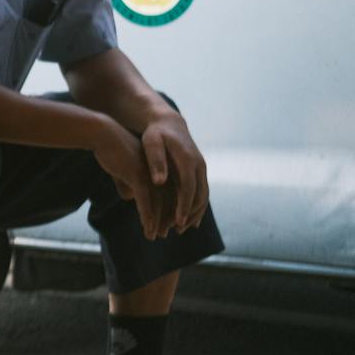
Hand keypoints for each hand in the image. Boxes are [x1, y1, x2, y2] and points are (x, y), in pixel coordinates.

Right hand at [92, 120, 174, 240]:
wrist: (103, 135)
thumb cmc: (110, 151)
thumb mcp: (122, 169)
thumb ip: (127, 183)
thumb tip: (128, 198)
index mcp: (159, 169)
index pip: (168, 194)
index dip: (166, 211)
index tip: (163, 224)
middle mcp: (159, 172)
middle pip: (168, 201)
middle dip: (165, 220)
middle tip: (162, 234)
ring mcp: (150, 175)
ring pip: (159, 205)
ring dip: (157, 223)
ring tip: (154, 236)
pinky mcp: (139, 178)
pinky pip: (146, 203)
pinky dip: (148, 218)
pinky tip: (148, 229)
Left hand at [140, 114, 209, 234]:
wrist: (169, 123)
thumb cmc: (155, 134)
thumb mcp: (151, 143)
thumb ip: (155, 161)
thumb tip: (160, 181)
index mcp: (187, 159)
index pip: (189, 187)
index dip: (184, 205)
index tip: (178, 221)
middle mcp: (199, 165)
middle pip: (200, 195)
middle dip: (190, 214)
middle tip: (177, 230)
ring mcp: (201, 169)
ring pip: (204, 196)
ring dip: (195, 213)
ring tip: (180, 229)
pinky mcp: (199, 172)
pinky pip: (202, 192)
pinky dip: (197, 207)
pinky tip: (188, 220)